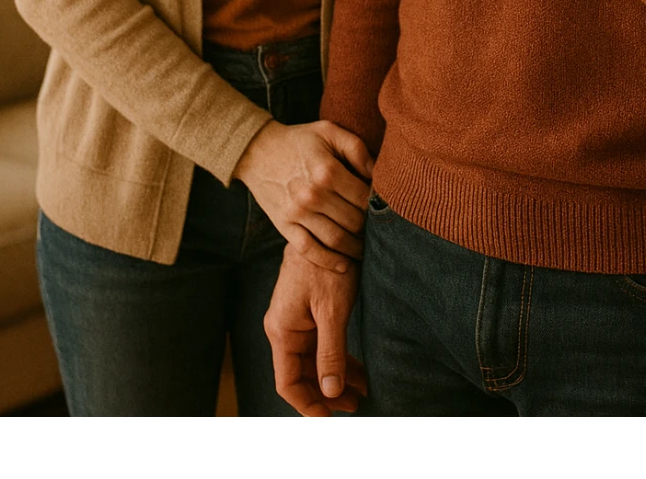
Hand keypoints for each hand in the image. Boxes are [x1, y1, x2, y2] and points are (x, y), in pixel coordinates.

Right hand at [233, 119, 372, 271]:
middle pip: (353, 222)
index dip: (377, 205)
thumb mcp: (329, 131)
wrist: (258, 151)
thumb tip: (377, 173)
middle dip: (369, 228)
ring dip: (355, 249)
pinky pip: (310, 250)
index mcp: (327, 170)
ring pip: (336, 240)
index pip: (364, 198)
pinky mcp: (284, 225)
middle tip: (377, 230)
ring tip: (365, 249)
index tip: (382, 208)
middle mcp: (312, 194)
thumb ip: (356, 148)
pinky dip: (329, 261)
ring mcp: (297, 213)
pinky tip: (343, 265)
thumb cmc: (299, 140)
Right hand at [265, 246, 364, 416]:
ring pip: (312, 361)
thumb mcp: (332, 310)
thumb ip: (330, 352)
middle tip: (356, 404)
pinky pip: (319, 345)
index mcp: (282, 331)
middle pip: (301, 374)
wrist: (328, 227)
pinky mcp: (308, 312)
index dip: (308, 405)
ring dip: (335, 377)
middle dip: (327, 393)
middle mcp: (284, 329)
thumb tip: (330, 392)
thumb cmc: (327, 264)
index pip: (288, 383)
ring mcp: (295, 320)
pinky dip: (337, 359)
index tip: (331, 417)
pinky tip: (357, 370)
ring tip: (362, 391)